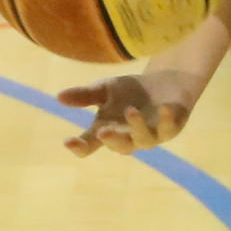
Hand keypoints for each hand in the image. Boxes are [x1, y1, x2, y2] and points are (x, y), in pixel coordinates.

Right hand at [58, 68, 198, 156]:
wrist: (163, 84)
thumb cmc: (130, 92)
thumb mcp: (105, 90)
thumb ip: (85, 95)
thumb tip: (59, 97)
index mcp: (108, 131)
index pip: (91, 144)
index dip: (80, 147)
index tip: (68, 142)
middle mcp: (129, 138)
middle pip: (119, 146)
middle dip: (112, 139)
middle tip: (103, 131)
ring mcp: (151, 135)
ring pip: (143, 139)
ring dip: (137, 126)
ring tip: (131, 111)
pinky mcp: (171, 128)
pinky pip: (169, 128)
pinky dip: (166, 119)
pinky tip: (164, 108)